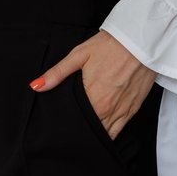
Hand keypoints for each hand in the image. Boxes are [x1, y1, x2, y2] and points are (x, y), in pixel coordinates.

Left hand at [29, 29, 157, 139]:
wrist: (140, 41)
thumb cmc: (109, 46)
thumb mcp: (79, 55)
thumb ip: (57, 73)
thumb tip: (36, 86)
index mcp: (93, 97)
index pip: (77, 121)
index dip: (68, 126)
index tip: (61, 127)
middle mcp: (108, 108)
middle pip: (91, 130)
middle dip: (80, 131)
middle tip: (69, 131)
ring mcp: (122, 110)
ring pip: (105, 134)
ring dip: (95, 134)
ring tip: (83, 132)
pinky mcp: (134, 109)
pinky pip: (120, 130)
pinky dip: (110, 133)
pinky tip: (101, 130)